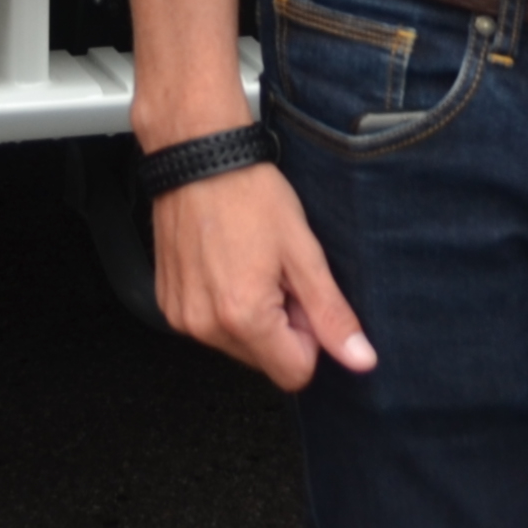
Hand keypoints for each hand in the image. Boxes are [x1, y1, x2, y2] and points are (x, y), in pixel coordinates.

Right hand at [149, 161, 377, 390]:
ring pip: (237, 345)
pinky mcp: (168, 303)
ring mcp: (182, 316)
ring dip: (251, 315)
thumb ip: (331, 314)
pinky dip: (223, 304)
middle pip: (265, 361)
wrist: (197, 155)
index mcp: (244, 318)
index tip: (300, 294)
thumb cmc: (248, 192)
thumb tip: (360, 359)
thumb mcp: (303, 251)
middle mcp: (206, 326)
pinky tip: (225, 263)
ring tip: (249, 263)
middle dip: (280, 325)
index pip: (295, 373)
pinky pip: (208, 326)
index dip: (309, 337)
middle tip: (275, 272)